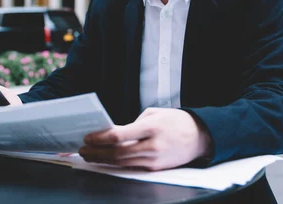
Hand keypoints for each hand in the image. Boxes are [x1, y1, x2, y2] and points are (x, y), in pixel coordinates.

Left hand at [79, 108, 212, 170]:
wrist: (199, 136)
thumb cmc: (176, 121)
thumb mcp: (155, 113)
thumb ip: (134, 123)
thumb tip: (114, 132)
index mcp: (151, 128)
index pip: (119, 136)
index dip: (100, 138)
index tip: (88, 137)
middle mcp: (152, 146)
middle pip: (116, 153)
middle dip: (96, 152)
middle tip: (83, 149)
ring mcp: (154, 160)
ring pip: (121, 163)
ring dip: (102, 159)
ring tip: (89, 155)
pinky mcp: (155, 169)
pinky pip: (131, 166)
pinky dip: (116, 163)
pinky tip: (106, 159)